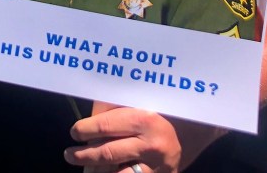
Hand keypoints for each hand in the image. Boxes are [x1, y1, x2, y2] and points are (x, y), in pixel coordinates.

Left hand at [64, 102, 224, 172]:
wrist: (196, 128)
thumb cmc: (160, 108)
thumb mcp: (137, 101)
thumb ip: (112, 107)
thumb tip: (86, 118)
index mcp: (144, 119)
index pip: (104, 127)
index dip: (84, 130)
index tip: (74, 132)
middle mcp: (152, 145)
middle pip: (107, 153)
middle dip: (84, 155)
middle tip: (69, 154)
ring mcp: (159, 167)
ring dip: (98, 171)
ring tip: (85, 167)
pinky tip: (108, 171)